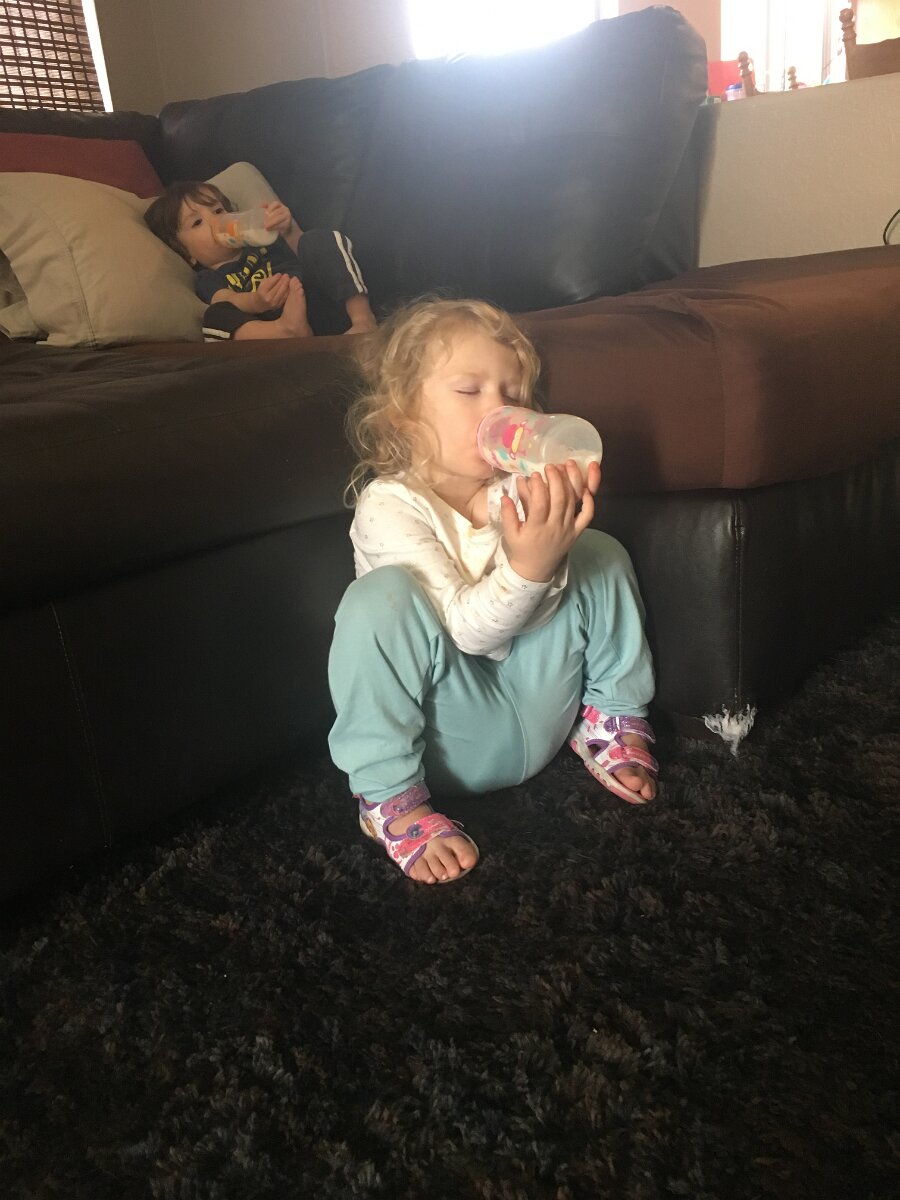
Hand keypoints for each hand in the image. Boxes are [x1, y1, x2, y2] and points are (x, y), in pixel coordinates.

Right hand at [249, 272, 290, 312]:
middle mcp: (268, 298)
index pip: (271, 282)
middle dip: (284, 280)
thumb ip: (271, 279)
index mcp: (262, 291)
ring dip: (288, 285)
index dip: (277, 277)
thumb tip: (281, 275)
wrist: (259, 304)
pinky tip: (290, 287)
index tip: (280, 274)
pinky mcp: (278, 306)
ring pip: (284, 292)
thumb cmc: (262, 291)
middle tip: (287, 275)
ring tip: (289, 280)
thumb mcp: (263, 283)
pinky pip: (285, 297)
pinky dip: (288, 291)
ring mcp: (274, 303)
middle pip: (279, 287)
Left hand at [262, 201, 295, 237]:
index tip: (265, 213)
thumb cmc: (277, 217)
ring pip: (279, 219)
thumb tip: (260, 206)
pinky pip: (281, 225)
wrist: (286, 226)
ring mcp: (287, 216)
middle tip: (264, 223)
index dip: (270, 208)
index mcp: (280, 205)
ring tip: (266, 227)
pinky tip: (270, 229)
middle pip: (277, 212)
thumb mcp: (272, 211)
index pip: (275, 204)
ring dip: (271, 223)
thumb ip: (267, 207)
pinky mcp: (288, 223)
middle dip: (270, 218)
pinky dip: (275, 227)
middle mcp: (285, 209)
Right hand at [500, 459, 599, 581]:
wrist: (536, 570)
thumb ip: (508, 515)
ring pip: (573, 502)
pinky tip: (585, 489)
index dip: (538, 486)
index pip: (540, 503)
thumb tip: (505, 496)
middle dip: (556, 479)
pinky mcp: (577, 532)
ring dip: (570, 483)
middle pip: (559, 499)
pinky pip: (587, 516)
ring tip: (564, 469)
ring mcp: (568, 530)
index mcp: (536, 529)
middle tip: (550, 466)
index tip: (534, 474)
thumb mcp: (510, 534)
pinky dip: (589, 502)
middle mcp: (555, 528)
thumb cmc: (521, 550)